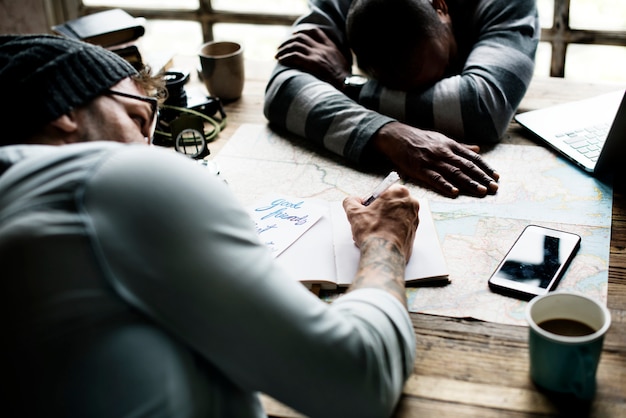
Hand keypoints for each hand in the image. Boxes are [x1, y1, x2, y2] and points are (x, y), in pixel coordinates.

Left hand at [275, 27, 350, 89]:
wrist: (348, 85)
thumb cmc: (346, 81)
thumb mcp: (343, 65)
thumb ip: (335, 60)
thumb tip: (331, 65)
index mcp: (330, 47)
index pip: (316, 32)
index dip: (303, 32)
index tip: (295, 34)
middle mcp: (323, 48)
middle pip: (301, 37)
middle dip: (288, 41)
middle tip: (281, 47)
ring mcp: (317, 55)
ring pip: (295, 45)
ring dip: (284, 49)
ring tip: (277, 55)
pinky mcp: (313, 63)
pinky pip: (294, 56)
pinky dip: (285, 57)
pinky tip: (281, 60)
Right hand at [343, 185, 418, 304]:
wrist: (383, 254)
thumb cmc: (373, 232)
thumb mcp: (354, 213)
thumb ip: (351, 201)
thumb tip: (353, 200)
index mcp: (399, 192)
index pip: (383, 190)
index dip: (372, 200)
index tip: (367, 208)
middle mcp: (411, 203)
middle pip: (390, 203)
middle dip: (379, 211)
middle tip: (368, 220)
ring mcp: (415, 218)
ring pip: (395, 215)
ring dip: (384, 221)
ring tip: (372, 230)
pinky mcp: (414, 232)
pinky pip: (400, 227)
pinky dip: (391, 230)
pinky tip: (380, 237)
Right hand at [373, 122, 498, 197]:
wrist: (398, 137)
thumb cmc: (421, 139)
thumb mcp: (442, 139)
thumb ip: (460, 146)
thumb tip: (477, 150)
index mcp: (451, 145)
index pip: (472, 158)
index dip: (485, 168)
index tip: (496, 177)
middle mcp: (444, 153)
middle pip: (467, 167)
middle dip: (482, 177)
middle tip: (494, 188)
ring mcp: (433, 161)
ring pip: (454, 173)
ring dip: (469, 183)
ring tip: (481, 191)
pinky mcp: (421, 169)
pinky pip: (435, 178)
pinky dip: (445, 185)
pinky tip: (455, 192)